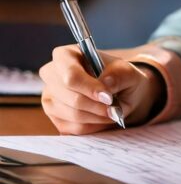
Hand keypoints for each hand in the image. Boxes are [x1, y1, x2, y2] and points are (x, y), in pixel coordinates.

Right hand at [39, 45, 163, 133]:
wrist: (121, 93)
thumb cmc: (120, 77)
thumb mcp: (128, 71)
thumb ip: (119, 74)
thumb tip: (106, 83)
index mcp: (66, 55)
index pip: (70, 74)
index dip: (89, 87)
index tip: (108, 97)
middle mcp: (52, 75)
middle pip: (70, 97)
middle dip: (96, 105)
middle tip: (115, 108)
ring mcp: (50, 97)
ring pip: (72, 114)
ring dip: (97, 116)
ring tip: (112, 111)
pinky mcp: (55, 117)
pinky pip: (73, 128)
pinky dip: (93, 126)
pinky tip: (103, 117)